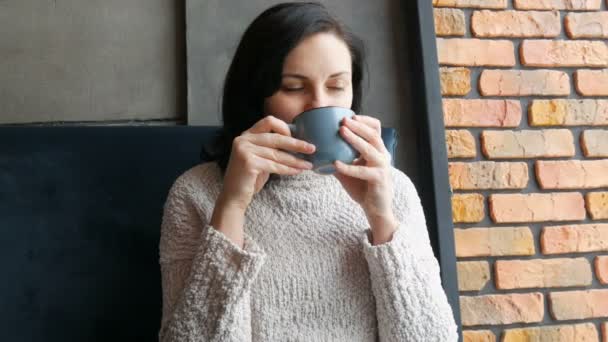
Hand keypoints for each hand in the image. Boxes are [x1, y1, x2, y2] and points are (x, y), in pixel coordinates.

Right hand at [220, 115, 315, 209]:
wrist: (234, 196)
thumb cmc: (250, 178)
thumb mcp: (260, 158)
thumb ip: (271, 148)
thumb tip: (297, 143)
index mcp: (247, 135)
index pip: (269, 121)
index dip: (285, 128)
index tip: (298, 137)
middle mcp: (243, 139)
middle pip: (276, 138)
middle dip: (297, 144)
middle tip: (312, 149)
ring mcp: (244, 150)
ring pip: (277, 154)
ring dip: (295, 160)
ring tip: (308, 165)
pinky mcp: (248, 163)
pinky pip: (274, 165)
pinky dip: (288, 169)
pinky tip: (297, 171)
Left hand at [333, 115, 397, 243]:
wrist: (376, 209)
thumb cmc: (362, 187)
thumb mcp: (348, 170)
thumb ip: (338, 158)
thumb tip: (317, 150)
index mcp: (377, 151)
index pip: (376, 129)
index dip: (364, 121)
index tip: (349, 116)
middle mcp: (382, 156)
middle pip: (373, 134)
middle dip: (358, 125)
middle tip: (343, 120)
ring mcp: (382, 167)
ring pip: (370, 148)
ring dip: (355, 139)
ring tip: (341, 132)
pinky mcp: (379, 179)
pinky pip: (362, 171)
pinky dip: (349, 167)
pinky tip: (336, 164)